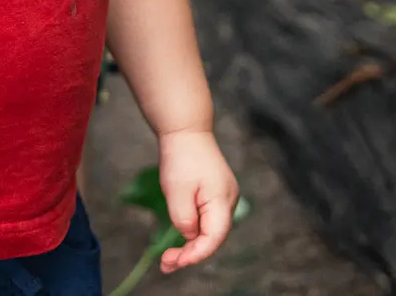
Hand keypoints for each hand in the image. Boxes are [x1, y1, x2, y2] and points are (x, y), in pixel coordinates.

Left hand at [155, 128, 237, 271]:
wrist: (186, 131)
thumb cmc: (181, 158)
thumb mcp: (176, 191)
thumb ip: (184, 219)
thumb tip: (190, 236)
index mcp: (222, 199)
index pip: (214, 237)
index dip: (195, 254)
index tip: (175, 261)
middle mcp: (229, 201)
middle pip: (214, 237)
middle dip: (191, 254)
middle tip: (166, 264)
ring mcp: (224, 198)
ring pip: (211, 231)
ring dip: (192, 246)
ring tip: (170, 259)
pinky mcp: (216, 195)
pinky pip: (208, 220)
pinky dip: (194, 233)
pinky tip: (180, 241)